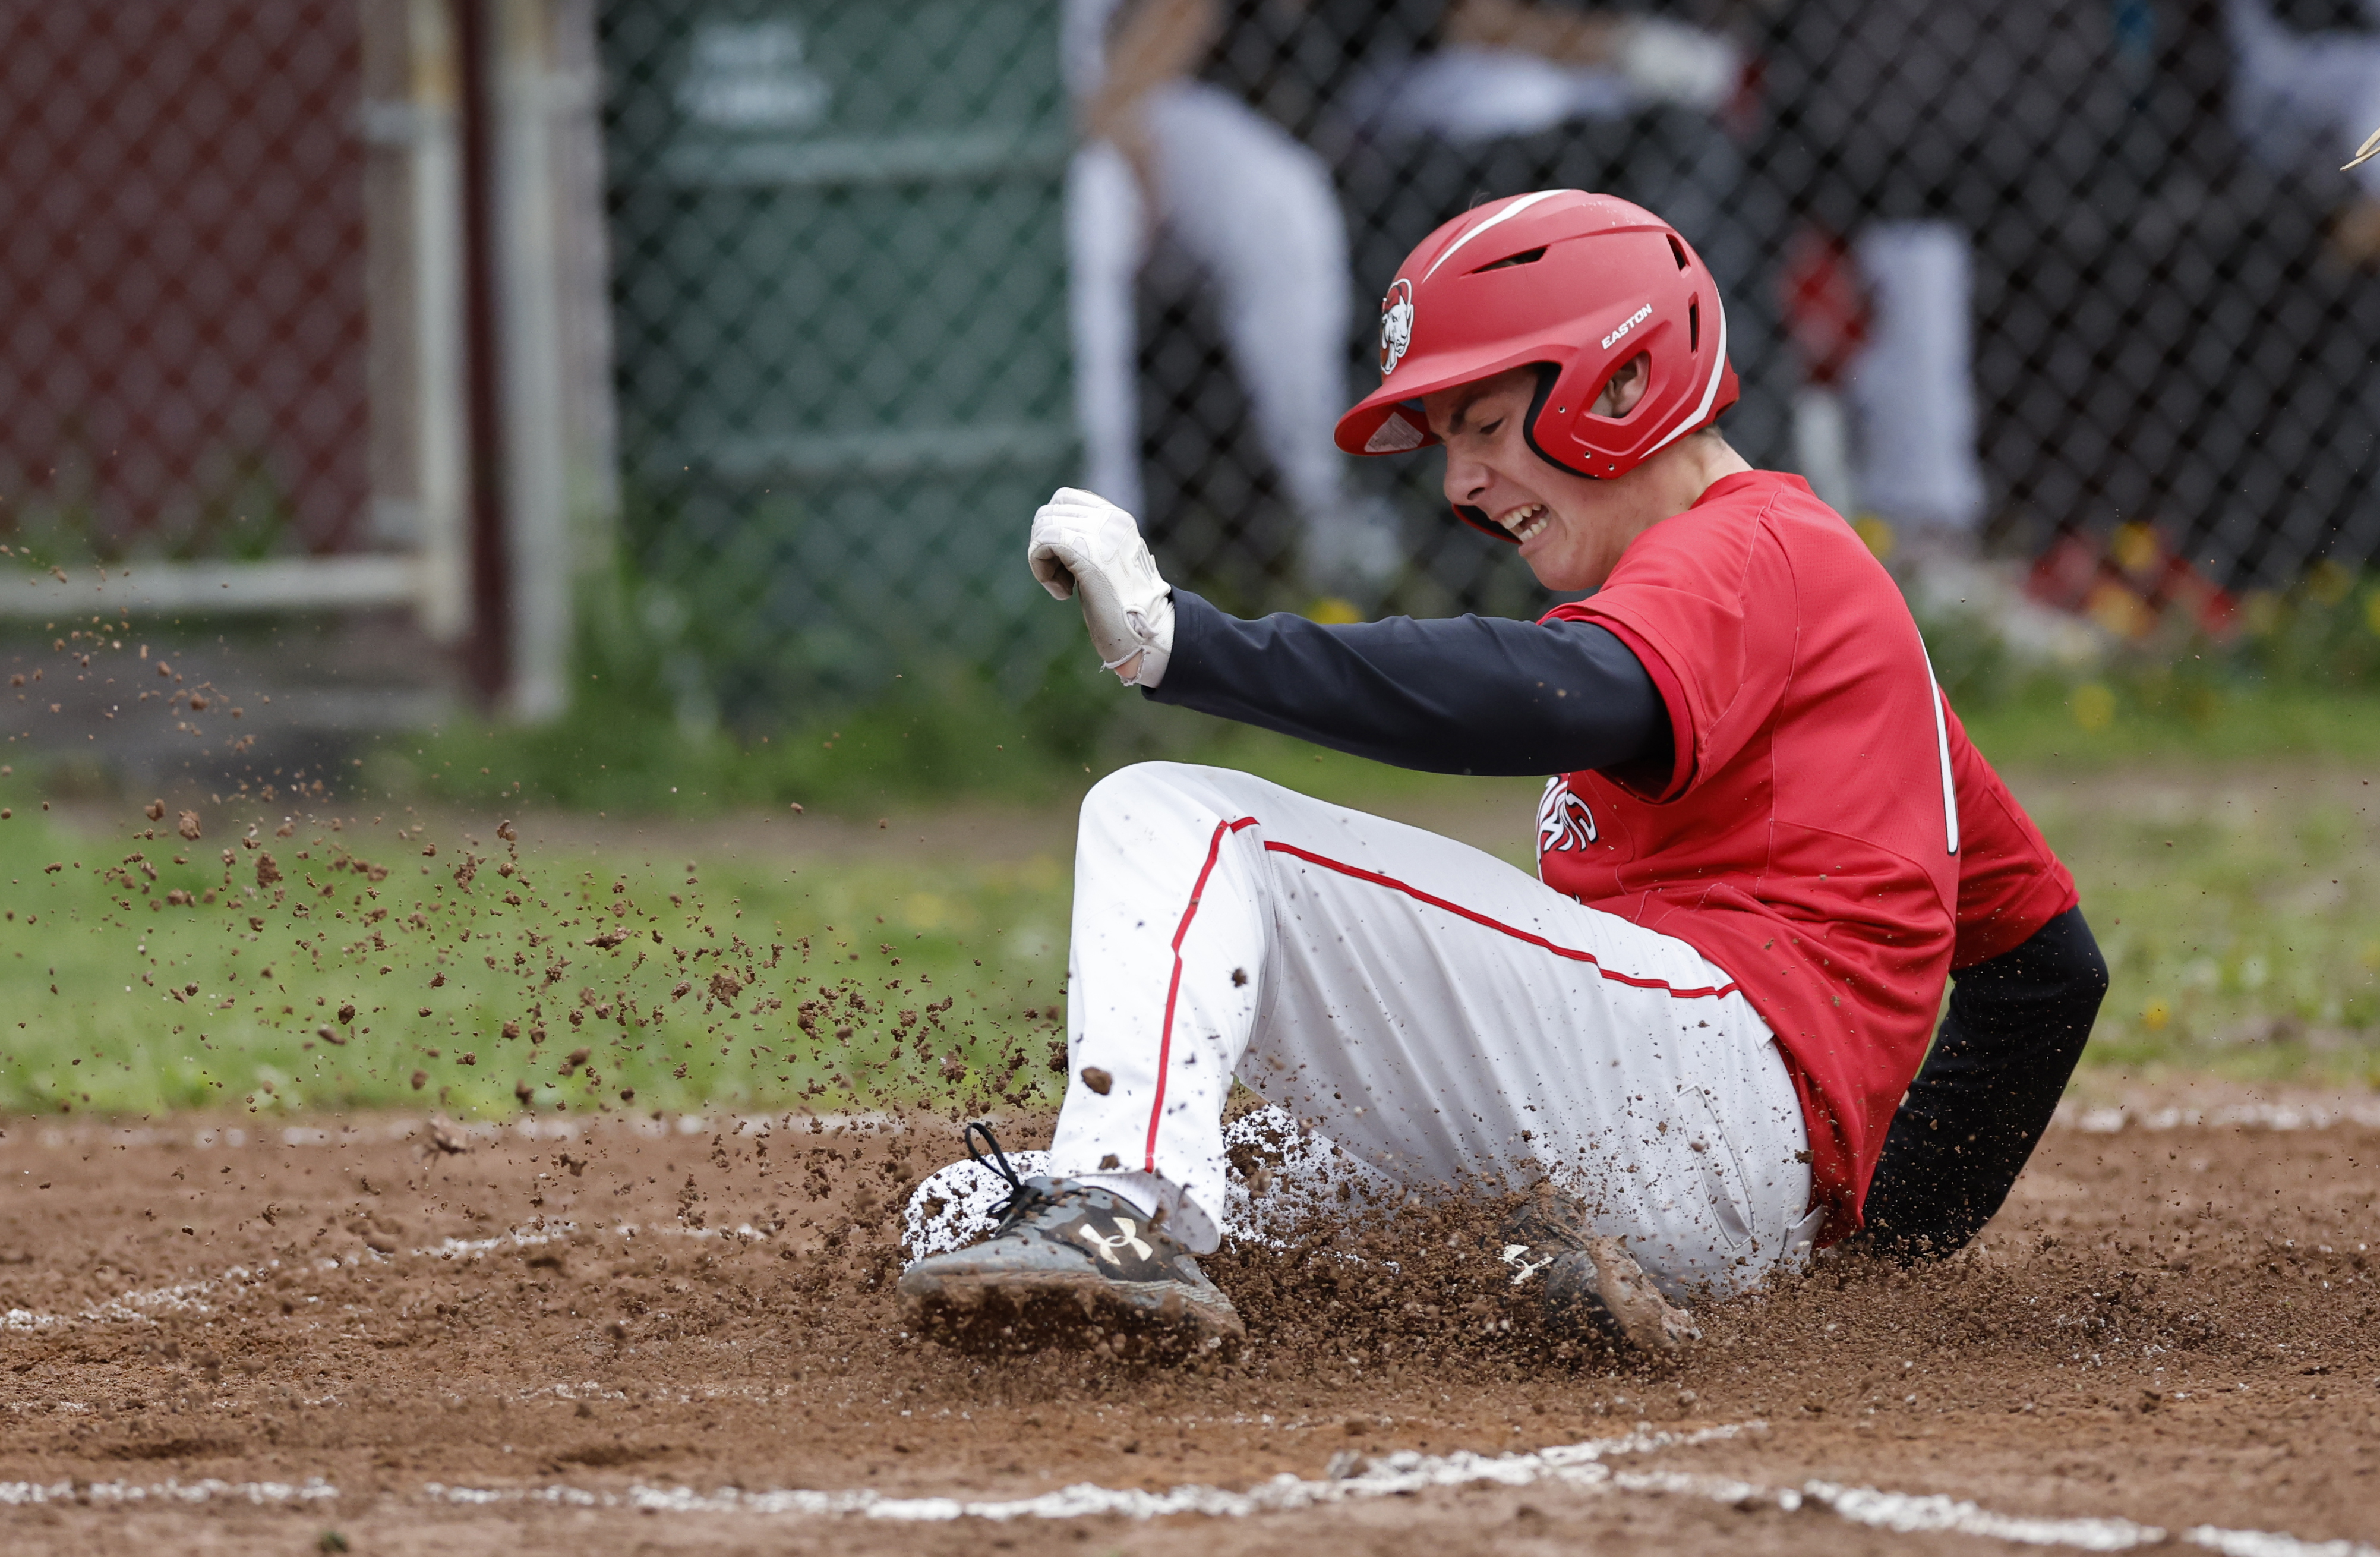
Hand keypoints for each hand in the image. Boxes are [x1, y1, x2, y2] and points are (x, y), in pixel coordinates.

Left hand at [1027, 487, 1174, 686]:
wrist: (1148, 632)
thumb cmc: (1125, 608)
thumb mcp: (1107, 563)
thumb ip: (1089, 542)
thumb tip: (1050, 534)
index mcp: (1118, 518)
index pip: (1066, 498)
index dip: (1054, 529)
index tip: (1066, 562)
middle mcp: (1110, 518)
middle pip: (1050, 511)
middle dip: (1045, 546)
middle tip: (1063, 577)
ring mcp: (1100, 532)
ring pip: (1043, 525)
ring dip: (1043, 561)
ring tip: (1064, 587)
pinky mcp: (1086, 551)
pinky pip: (1042, 543)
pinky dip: (1042, 571)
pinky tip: (1063, 594)